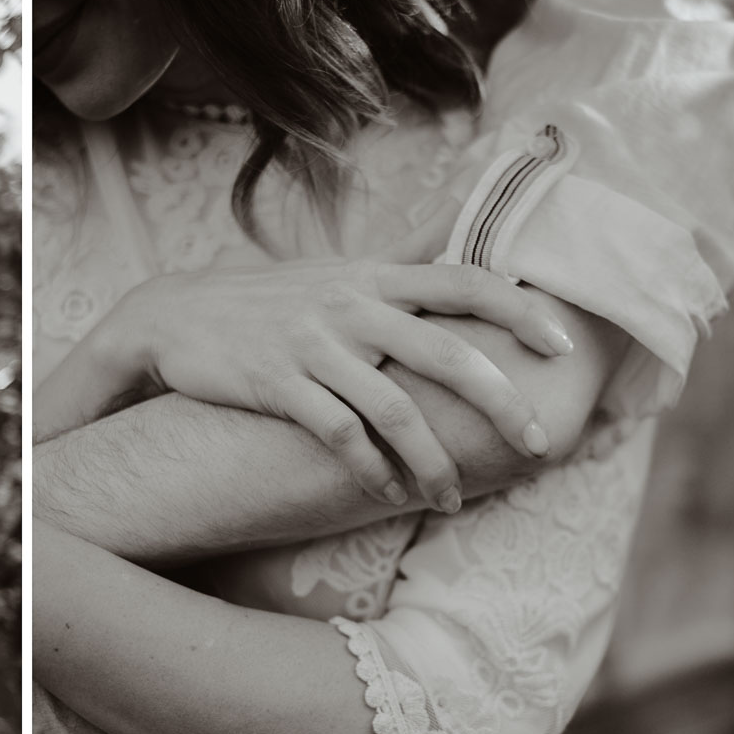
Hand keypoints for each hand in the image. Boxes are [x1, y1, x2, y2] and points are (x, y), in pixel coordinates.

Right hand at [100, 256, 573, 512]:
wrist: (171, 317)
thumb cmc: (262, 300)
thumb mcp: (330, 271)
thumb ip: (393, 266)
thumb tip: (453, 235)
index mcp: (372, 277)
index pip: (465, 279)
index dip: (520, 311)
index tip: (562, 343)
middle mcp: (351, 306)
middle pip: (449, 354)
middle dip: (502, 404)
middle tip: (537, 445)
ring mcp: (314, 345)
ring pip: (397, 410)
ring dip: (433, 462)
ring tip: (452, 498)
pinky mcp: (278, 384)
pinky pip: (340, 435)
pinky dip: (371, 469)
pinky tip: (387, 492)